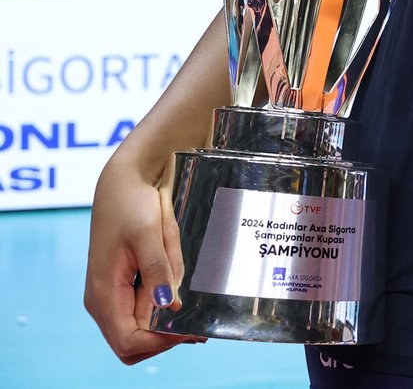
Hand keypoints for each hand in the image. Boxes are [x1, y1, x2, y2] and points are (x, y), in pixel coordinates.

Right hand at [84, 159, 204, 361]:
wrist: (124, 181)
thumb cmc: (132, 203)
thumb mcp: (148, 233)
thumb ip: (158, 268)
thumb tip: (169, 304)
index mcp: (104, 292)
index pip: (127, 340)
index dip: (159, 343)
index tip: (189, 331)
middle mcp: (104, 300)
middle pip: (131, 343)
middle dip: (163, 341)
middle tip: (198, 329)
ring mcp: (113, 295)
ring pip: (138, 330)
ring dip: (165, 329)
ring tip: (196, 318)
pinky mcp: (125, 287)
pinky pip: (143, 312)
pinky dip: (163, 314)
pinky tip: (185, 304)